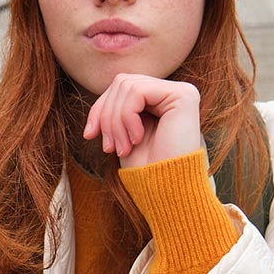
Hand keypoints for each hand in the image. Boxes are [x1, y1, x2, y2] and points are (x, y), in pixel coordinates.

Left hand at [83, 74, 200, 168]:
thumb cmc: (147, 168)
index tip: (89, 135)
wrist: (168, 191)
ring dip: (115, 121)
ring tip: (122, 147)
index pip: (122, 86)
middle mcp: (174, 92)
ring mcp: (182, 92)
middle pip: (122, 83)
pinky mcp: (184, 96)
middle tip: (109, 147)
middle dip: (106, 116)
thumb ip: (118, 108)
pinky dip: (127, 117)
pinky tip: (137, 139)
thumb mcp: (123, 133)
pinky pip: (138, 92)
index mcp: (161, 99)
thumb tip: (101, 94)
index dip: (100, 109)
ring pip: (127, 86)